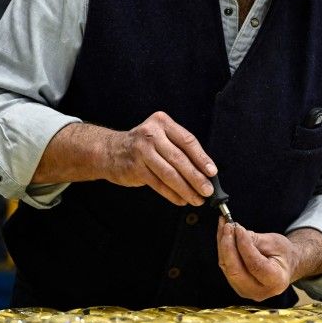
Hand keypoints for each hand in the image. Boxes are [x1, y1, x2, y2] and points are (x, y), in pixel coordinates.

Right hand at [99, 112, 215, 205]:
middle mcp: (151, 135)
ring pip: (169, 174)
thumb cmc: (141, 145)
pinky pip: (158, 184)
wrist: (109, 150)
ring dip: (186, 189)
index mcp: (162, 123)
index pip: (187, 141)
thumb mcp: (160, 136)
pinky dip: (172, 194)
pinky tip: (181, 199)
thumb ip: (179, 148)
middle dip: (196, 177)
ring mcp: (141, 151)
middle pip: (179, 159)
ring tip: (196, 198)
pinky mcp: (135, 168)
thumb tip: (204, 170)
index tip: (212, 172)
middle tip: (207, 190)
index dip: (202, 158)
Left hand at [216, 219, 321, 301]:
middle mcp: (259, 291)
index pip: (255, 266)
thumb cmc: (283, 254)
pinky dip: (223, 249)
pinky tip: (223, 233)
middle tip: (228, 226)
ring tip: (223, 225)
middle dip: (228, 247)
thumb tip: (235, 232)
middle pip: (236, 271)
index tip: (239, 228)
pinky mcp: (236, 285)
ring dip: (223, 245)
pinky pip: (226, 266)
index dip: (245, 246)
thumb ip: (255, 240)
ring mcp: (246, 291)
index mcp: (276, 281)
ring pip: (227, 268)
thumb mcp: (275, 243)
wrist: (285, 265)